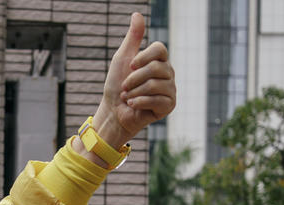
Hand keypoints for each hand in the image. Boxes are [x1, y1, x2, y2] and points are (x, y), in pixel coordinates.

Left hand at [91, 12, 174, 149]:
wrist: (113, 112)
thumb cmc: (116, 86)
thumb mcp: (122, 58)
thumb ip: (133, 38)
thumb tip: (137, 14)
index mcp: (159, 61)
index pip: (160, 49)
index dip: (143, 57)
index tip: (130, 65)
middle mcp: (168, 73)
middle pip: (155, 68)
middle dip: (134, 79)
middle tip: (125, 87)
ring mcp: (170, 89)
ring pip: (155, 84)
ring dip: (135, 92)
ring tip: (129, 97)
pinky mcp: (169, 105)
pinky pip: (156, 100)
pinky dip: (139, 102)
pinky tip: (133, 105)